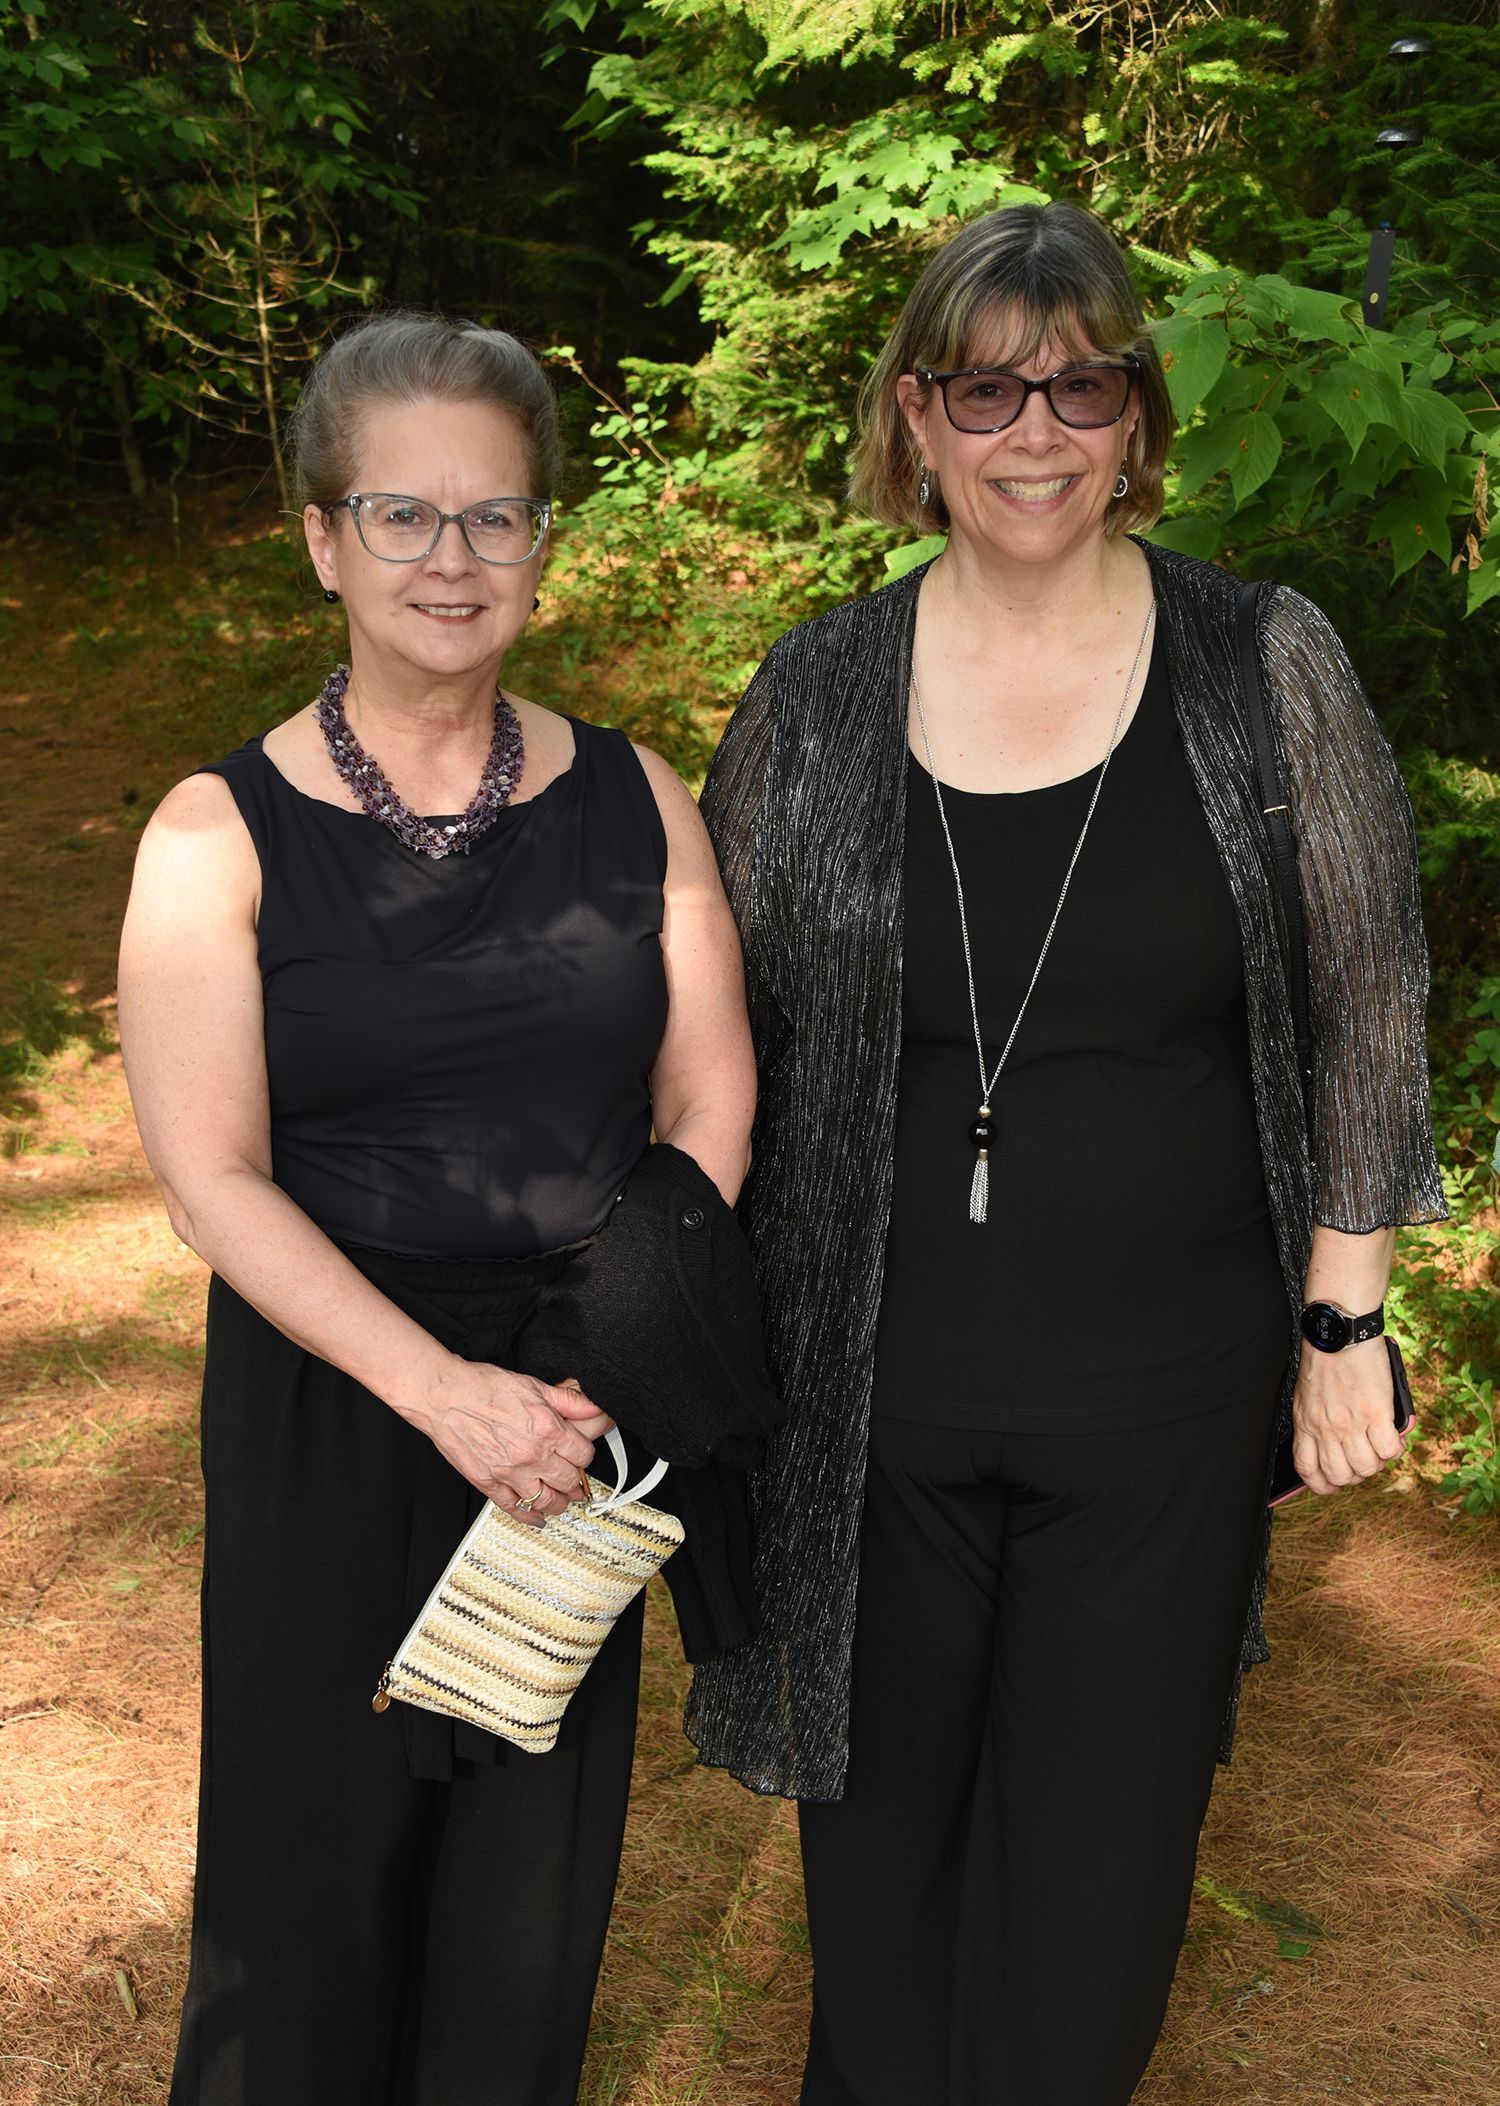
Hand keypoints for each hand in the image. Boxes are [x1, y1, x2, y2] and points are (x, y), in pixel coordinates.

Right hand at [408, 1360, 610, 1525]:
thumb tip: (594, 1407)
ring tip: (561, 1497)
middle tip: (574, 1476)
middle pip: (570, 1481)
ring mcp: (510, 1473)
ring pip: (547, 1501)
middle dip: (575, 1479)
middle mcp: (532, 1455)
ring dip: (559, 1501)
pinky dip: (529, 1517)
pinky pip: (515, 1509)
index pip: (584, 1454)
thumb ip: (569, 1400)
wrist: (444, 1396)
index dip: (585, 1453)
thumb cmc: (483, 1387)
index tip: (581, 1452)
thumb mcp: (534, 1385)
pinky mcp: (489, 1483)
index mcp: (547, 1429)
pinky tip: (537, 1516)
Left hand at [1291, 1337, 1405, 1496]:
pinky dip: (1395, 1448)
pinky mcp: (1376, 1414)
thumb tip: (1332, 1443)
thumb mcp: (1307, 1394)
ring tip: (1380, 1444)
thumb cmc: (1324, 1358)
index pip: (1308, 1470)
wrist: (1339, 1333)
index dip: (1323, 1484)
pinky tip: (1393, 1435)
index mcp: (1306, 1423)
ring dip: (1378, 1461)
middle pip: (1341, 1476)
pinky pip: (1389, 1451)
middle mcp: (1326, 1428)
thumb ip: (1316, 1420)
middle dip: (1356, 1474)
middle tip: (1365, 1459)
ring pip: (1367, 1468)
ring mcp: (1351, 1423)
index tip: (1334, 1484)